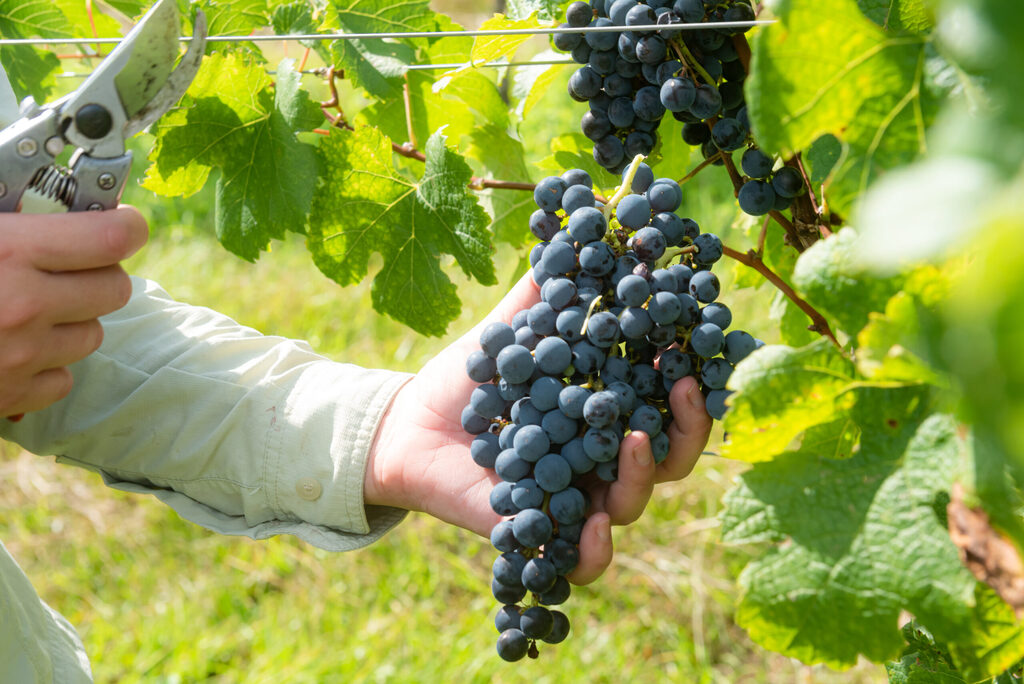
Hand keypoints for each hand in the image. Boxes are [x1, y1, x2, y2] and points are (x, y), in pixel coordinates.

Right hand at [0, 207, 148, 415]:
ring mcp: (21, 356)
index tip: (121, 222)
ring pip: (93, 335)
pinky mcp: (13, 397)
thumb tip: (77, 203)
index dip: (125, 226)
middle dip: (99, 275)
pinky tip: (13, 347)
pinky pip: (64, 378)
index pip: (114, 237)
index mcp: (11, 250)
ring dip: (72, 322)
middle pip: (116, 288)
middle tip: (64, 268)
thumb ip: (23, 218)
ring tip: (26, 309)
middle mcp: (24, 304)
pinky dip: (47, 366)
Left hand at [364, 272, 712, 584]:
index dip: (691, 379)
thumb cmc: (466, 378)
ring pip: (634, 504)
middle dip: (688, 428)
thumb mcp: (508, 331)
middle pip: (670, 458)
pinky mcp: (542, 535)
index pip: (667, 401)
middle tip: (687, 388)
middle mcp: (602, 459)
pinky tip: (596, 526)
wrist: (406, 426)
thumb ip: (544, 294)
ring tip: (634, 442)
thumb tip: (577, 230)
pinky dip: (596, 550)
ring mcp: (577, 501)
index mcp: (605, 409)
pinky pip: (583, 560)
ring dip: (644, 476)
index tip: (694, 345)